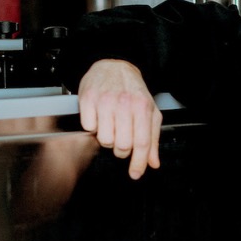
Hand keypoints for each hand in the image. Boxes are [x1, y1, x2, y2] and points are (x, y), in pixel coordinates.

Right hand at [75, 58, 161, 177]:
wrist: (114, 66)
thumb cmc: (133, 91)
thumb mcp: (149, 112)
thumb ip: (152, 138)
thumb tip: (152, 163)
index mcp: (143, 107)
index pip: (142, 143)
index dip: (138, 162)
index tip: (135, 174)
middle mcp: (124, 104)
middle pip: (122, 144)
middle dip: (122, 150)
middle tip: (122, 141)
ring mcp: (105, 101)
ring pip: (105, 139)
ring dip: (107, 139)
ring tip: (111, 127)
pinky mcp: (88, 99)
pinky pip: (89, 127)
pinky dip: (94, 127)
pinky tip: (99, 118)